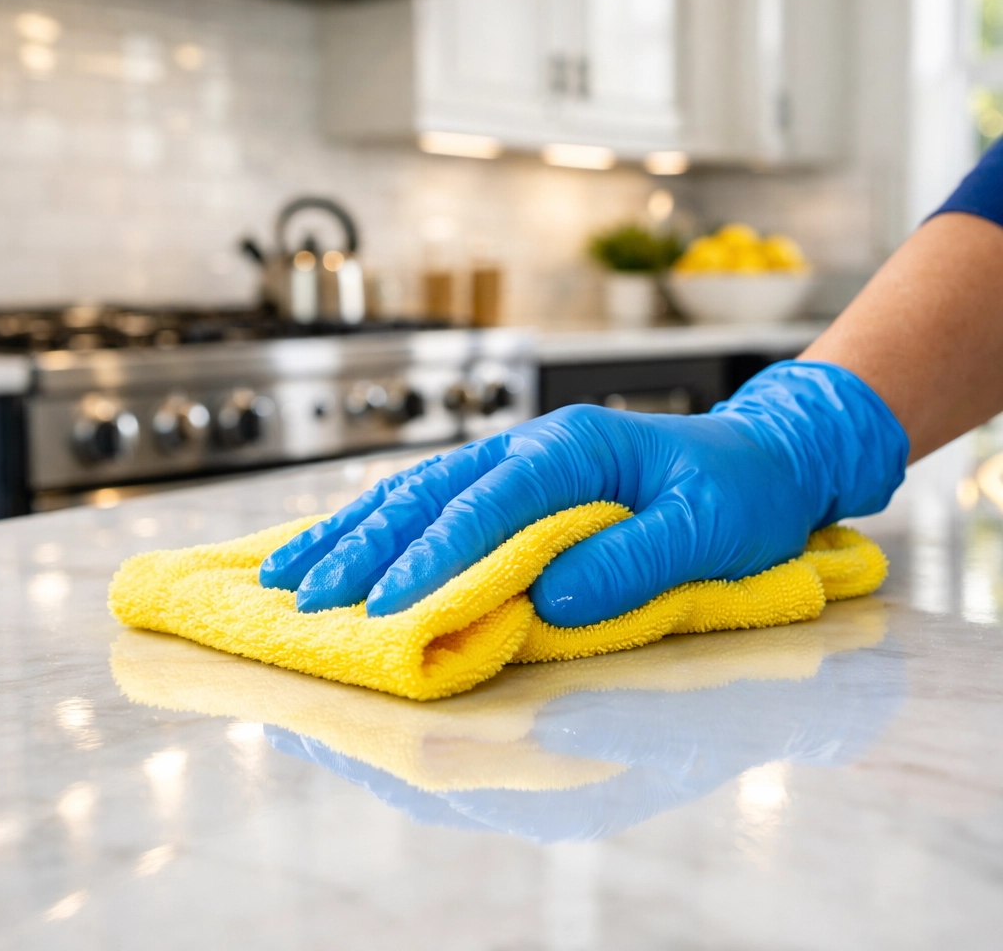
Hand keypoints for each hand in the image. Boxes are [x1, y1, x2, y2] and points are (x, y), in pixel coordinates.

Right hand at [259, 362, 907, 626]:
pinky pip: (434, 501)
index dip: (435, 556)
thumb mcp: (710, 527)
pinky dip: (381, 527)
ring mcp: (519, 461)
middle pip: (431, 494)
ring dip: (353, 534)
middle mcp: (533, 446)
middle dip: (366, 549)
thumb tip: (549, 597)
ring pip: (417, 493)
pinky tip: (340, 545)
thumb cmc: (741, 491)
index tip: (387, 607)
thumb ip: (634, 558)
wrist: (763, 457)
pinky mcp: (516, 484)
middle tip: (307, 599)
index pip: (490, 504)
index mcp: (576, 448)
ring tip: (290, 572)